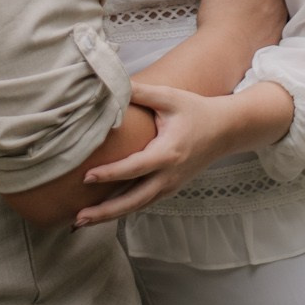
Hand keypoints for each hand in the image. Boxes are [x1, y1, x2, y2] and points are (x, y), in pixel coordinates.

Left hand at [74, 81, 233, 225]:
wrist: (226, 130)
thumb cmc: (196, 111)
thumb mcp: (170, 98)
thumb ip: (141, 92)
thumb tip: (112, 84)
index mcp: (168, 153)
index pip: (134, 168)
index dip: (110, 174)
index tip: (86, 177)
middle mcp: (169, 175)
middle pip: (134, 200)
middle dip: (106, 211)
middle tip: (78, 218)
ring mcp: (171, 186)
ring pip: (138, 206)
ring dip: (111, 215)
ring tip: (83, 221)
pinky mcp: (171, 188)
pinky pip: (144, 202)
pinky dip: (124, 209)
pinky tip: (104, 212)